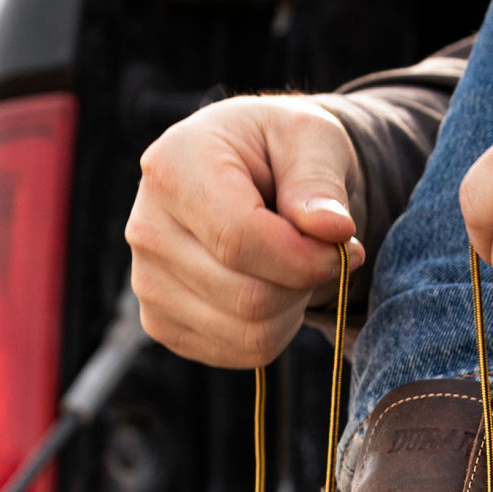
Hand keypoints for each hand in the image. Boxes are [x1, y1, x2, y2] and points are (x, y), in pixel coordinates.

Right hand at [125, 96, 366, 367]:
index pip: (238, 240)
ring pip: (248, 334)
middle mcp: (146, 229)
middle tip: (319, 251)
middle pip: (247, 297)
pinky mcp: (162, 323)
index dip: (304, 258)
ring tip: (291, 265)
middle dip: (303, 283)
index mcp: (173, 168)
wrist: (243, 173)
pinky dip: (275, 329)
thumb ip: (320, 182)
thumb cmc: (277, 151)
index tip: (346, 246)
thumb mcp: (311, 139)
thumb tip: (333, 229)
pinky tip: (270, 286)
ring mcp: (147, 283)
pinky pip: (241, 352)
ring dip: (292, 307)